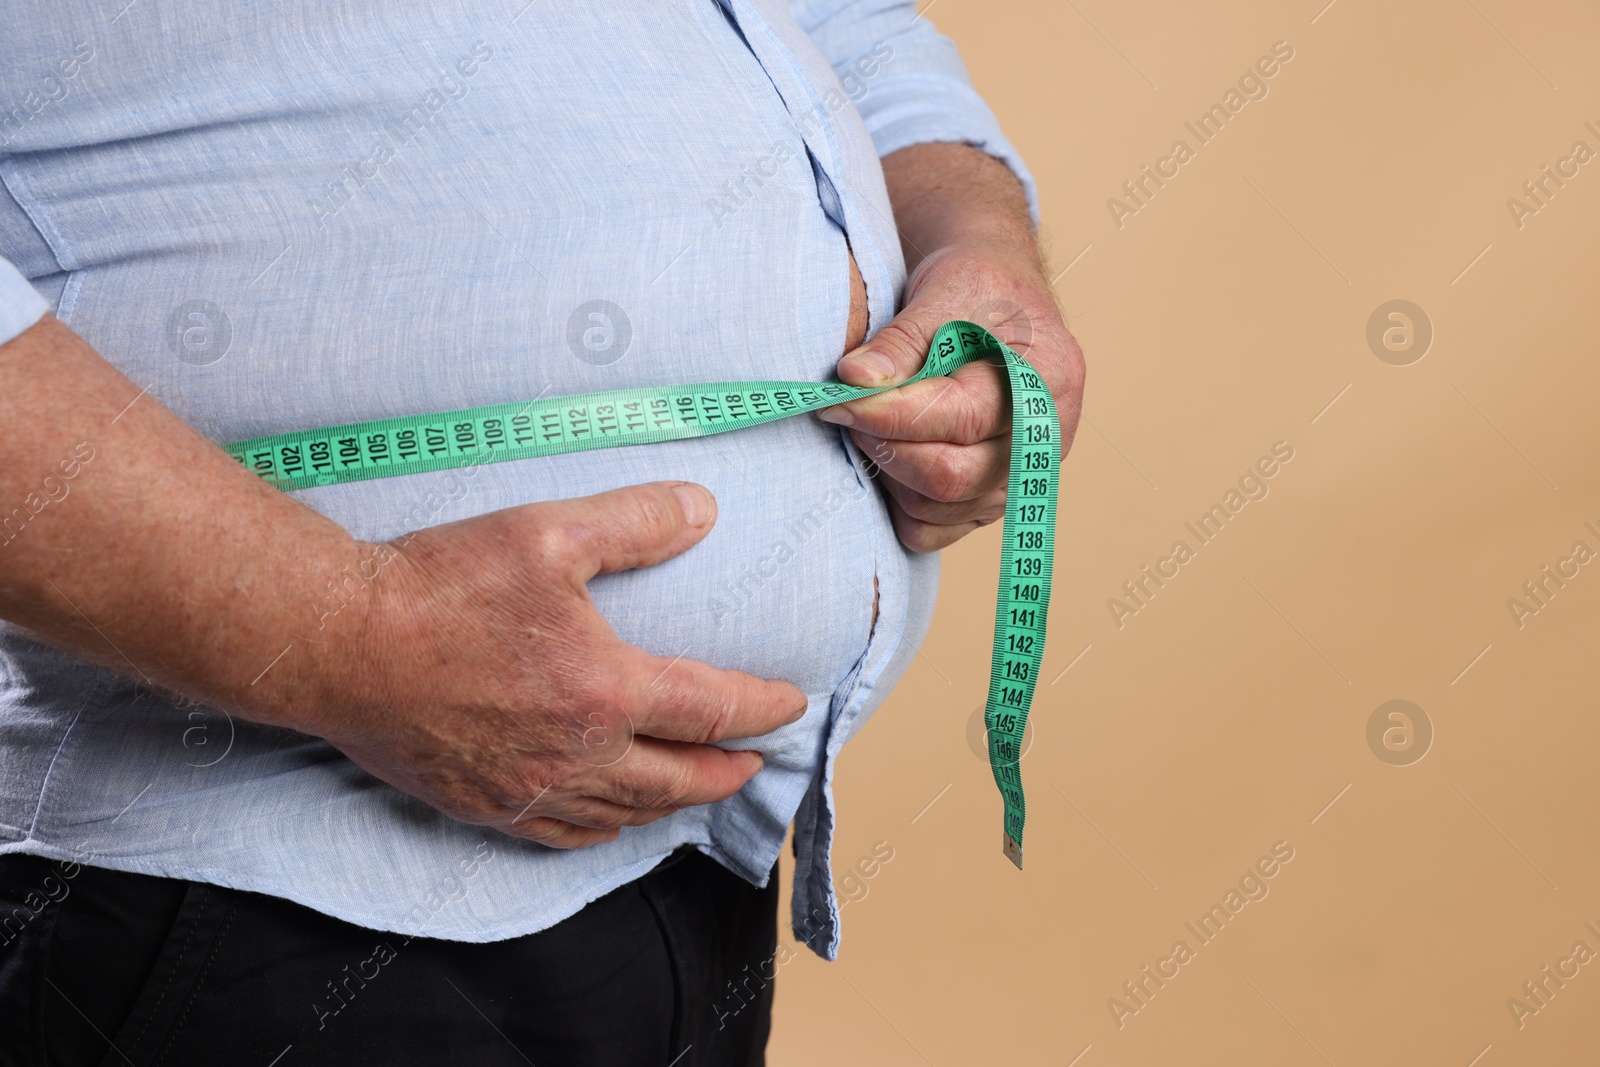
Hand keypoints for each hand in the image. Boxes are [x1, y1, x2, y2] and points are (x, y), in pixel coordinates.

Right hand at [312, 482, 806, 848]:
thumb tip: (704, 510)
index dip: (763, 707)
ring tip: (697, 787)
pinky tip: (612, 818)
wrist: (337, 643)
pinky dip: (607, 828)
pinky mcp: (484, 805)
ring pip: (627, 814)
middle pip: (681, 780)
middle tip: (757, 761)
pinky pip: (565, 835)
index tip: (791, 703)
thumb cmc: (439, 587)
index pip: (713, 710)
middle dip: (730, 771)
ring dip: (675, 803)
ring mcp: (529, 789)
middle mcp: (578, 755)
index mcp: (606, 691)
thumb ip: (636, 522)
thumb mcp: (548, 533)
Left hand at [818, 144, 1084, 551]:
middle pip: (952, 475)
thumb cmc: (977, 290)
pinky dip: (903, 503)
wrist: (999, 301)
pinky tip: (892, 458)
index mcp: (1046, 380)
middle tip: (846, 412)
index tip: (836, 398)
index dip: (888, 413)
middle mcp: (1044, 440)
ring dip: (889, 473)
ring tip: (869, 426)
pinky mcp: (991, 499)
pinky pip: (937, 528)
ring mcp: (1020, 477)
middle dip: (885, 445)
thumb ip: (901, 340)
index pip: (960, 417)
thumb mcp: (942, 291)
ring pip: (939, 508)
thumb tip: (855, 378)